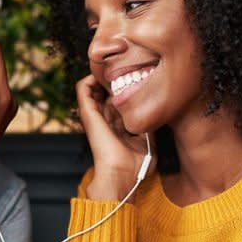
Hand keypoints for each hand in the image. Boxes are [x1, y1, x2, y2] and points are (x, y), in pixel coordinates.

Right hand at [74, 75, 154, 199]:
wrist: (122, 174)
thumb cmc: (135, 165)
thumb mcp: (148, 141)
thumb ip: (149, 125)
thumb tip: (159, 112)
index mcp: (117, 126)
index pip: (118, 101)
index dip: (125, 87)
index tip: (137, 76)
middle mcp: (105, 119)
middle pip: (104, 91)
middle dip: (114, 78)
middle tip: (126, 67)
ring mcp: (94, 116)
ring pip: (91, 87)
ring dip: (100, 75)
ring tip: (114, 67)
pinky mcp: (87, 114)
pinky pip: (82, 88)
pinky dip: (90, 78)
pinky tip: (105, 74)